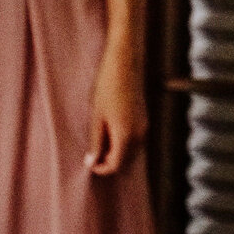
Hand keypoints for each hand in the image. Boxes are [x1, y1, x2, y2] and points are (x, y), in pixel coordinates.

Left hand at [88, 53, 147, 176]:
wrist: (124, 64)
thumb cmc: (107, 88)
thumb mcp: (97, 117)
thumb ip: (96, 142)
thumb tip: (92, 161)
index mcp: (126, 135)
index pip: (116, 165)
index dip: (101, 168)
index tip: (89, 162)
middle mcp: (139, 134)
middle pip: (126, 161)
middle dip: (110, 162)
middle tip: (92, 154)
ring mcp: (144, 126)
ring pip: (131, 151)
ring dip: (117, 153)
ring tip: (99, 142)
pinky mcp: (144, 118)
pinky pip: (135, 140)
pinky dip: (123, 143)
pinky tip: (110, 132)